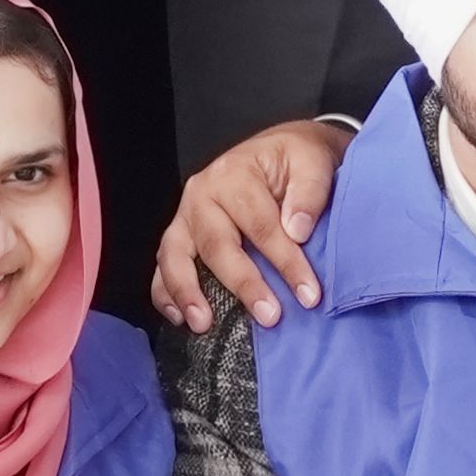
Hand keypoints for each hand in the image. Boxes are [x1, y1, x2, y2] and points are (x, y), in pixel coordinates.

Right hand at [151, 114, 348, 328]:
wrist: (279, 150)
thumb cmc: (296, 159)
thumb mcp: (313, 162)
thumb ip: (309, 193)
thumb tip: (297, 230)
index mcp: (234, 173)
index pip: (261, 224)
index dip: (286, 261)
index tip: (309, 294)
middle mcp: (202, 195)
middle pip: (217, 245)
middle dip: (244, 285)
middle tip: (270, 316)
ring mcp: (185, 217)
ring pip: (175, 257)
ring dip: (188, 293)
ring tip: (205, 325)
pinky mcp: (179, 236)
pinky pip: (163, 267)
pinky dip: (166, 294)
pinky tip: (180, 319)